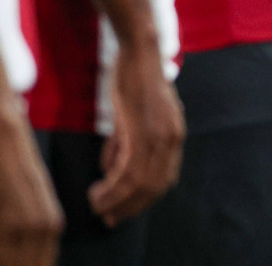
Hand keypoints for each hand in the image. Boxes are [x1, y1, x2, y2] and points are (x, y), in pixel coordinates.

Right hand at [0, 109, 62, 265]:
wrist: (3, 141)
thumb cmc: (9, 168)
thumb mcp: (29, 200)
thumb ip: (31, 225)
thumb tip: (23, 248)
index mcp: (53, 224)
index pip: (43, 263)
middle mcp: (46, 227)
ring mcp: (28, 225)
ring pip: (12, 265)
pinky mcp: (5, 221)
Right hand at [88, 41, 184, 225]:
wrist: (140, 53)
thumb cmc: (135, 81)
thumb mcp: (135, 116)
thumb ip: (126, 143)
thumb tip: (111, 169)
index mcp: (174, 136)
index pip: (163, 180)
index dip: (143, 200)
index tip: (123, 211)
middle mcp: (172, 140)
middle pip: (154, 187)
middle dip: (130, 207)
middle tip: (108, 217)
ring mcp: (159, 136)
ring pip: (139, 184)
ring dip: (116, 201)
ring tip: (97, 205)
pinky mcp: (142, 131)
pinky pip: (127, 171)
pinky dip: (111, 187)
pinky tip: (97, 190)